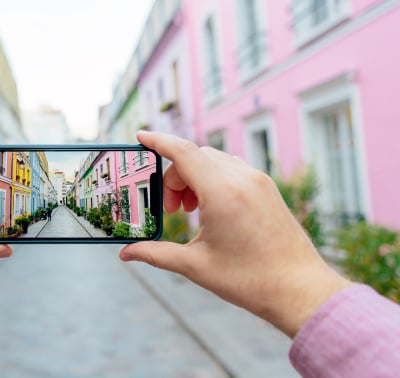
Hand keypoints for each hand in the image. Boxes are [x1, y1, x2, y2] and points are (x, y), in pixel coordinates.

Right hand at [120, 131, 349, 336]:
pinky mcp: (267, 189)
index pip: (183, 152)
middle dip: (174, 176)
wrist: (300, 290)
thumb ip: (156, 254)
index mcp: (222, 193)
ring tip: (189, 211)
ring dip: (193, 177)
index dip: (158, 141)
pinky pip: (231, 169)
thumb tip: (126, 255)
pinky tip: (210, 209)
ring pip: (213, 161)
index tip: (140, 136)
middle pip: (195, 157)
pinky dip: (212, 180)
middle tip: (169, 209)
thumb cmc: (250, 280)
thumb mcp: (196, 266)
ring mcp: (258, 181)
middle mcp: (242, 179)